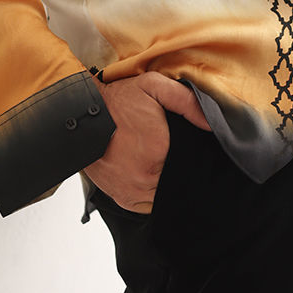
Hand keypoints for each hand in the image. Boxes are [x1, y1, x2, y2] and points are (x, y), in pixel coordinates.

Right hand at [84, 71, 210, 213]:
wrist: (80, 116)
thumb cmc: (117, 101)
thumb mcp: (153, 86)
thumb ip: (186, 101)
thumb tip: (212, 123)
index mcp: (159, 152)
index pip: (191, 165)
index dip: (194, 157)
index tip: (189, 147)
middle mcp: (147, 178)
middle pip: (179, 182)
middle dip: (182, 171)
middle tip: (175, 154)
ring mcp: (134, 192)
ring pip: (165, 197)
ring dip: (168, 184)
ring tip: (163, 164)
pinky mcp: (124, 199)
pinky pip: (149, 205)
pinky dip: (153, 194)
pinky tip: (152, 176)